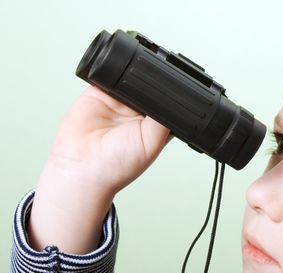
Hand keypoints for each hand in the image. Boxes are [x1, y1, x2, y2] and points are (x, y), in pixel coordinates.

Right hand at [28, 87, 170, 253]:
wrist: (82, 169)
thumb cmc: (117, 166)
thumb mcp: (152, 143)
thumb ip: (163, 120)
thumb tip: (174, 99)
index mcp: (153, 124)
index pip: (167, 102)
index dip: (172, 95)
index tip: (178, 88)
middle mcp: (136, 111)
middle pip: (150, 87)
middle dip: (154, 83)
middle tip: (155, 83)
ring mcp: (118, 102)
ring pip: (131, 78)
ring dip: (134, 75)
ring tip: (135, 83)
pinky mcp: (99, 93)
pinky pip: (108, 75)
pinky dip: (112, 70)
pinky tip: (117, 76)